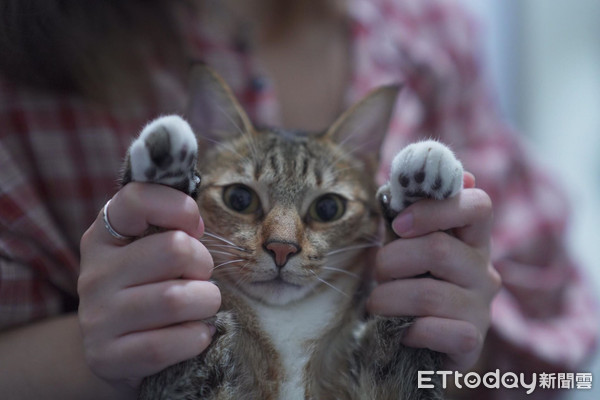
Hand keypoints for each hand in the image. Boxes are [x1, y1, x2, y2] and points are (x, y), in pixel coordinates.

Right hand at [78, 183, 220, 389]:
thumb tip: (194, 224)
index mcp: (103, 237)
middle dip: (203, 263)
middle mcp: (94, 274)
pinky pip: (166, 344)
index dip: (179, 207)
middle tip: (200, 276)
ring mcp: (96, 317)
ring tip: (201, 305)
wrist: (117, 352)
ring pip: (175, 299)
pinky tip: (196, 333)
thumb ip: (170, 229)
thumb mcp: (151, 252)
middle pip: (174, 249)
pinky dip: (196, 338)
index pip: (137, 199)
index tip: (194, 227)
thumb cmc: (149, 290)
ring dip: (205, 302)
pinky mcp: (105, 357)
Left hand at [367, 173, 500, 370]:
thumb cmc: (411, 284)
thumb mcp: (408, 246)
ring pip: (427, 294)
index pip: (479, 205)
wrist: (424, 344)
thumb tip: (431, 177)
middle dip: (391, 260)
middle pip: (438, 249)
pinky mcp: (472, 341)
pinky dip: (406, 330)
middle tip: (378, 273)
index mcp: (471, 239)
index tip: (399, 224)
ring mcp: (482, 307)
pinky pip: (433, 330)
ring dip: (387, 298)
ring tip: (378, 304)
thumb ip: (411, 215)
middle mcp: (484, 270)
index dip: (434, 209)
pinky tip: (401, 330)